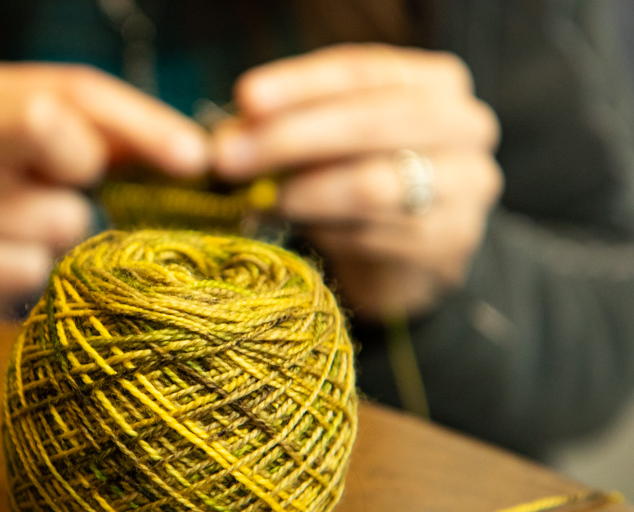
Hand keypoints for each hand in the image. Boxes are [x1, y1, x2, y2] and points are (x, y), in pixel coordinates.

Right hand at [0, 63, 209, 316]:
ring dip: (66, 241)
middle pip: (44, 120)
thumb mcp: (68, 163)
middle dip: (88, 167)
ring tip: (37, 245)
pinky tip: (16, 275)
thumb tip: (197, 156)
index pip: (73, 90)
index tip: (195, 159)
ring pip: (53, 214)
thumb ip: (122, 143)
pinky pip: (26, 266)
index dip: (143, 123)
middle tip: (87, 198)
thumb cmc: (23, 214)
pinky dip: (39, 278)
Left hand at [213, 44, 502, 319]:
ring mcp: (467, 185)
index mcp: (435, 82)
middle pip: (369, 122)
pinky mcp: (452, 242)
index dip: (299, 85)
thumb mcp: (323, 143)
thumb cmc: (357, 181)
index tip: (245, 99)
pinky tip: (296, 232)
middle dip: (290, 139)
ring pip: (373, 184)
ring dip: (304, 193)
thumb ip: (282, 128)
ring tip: (259, 200)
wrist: (406, 257)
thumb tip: (225, 138)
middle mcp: (465, 124)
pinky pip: (377, 235)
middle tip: (229, 159)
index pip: (362, 71)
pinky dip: (327, 232)